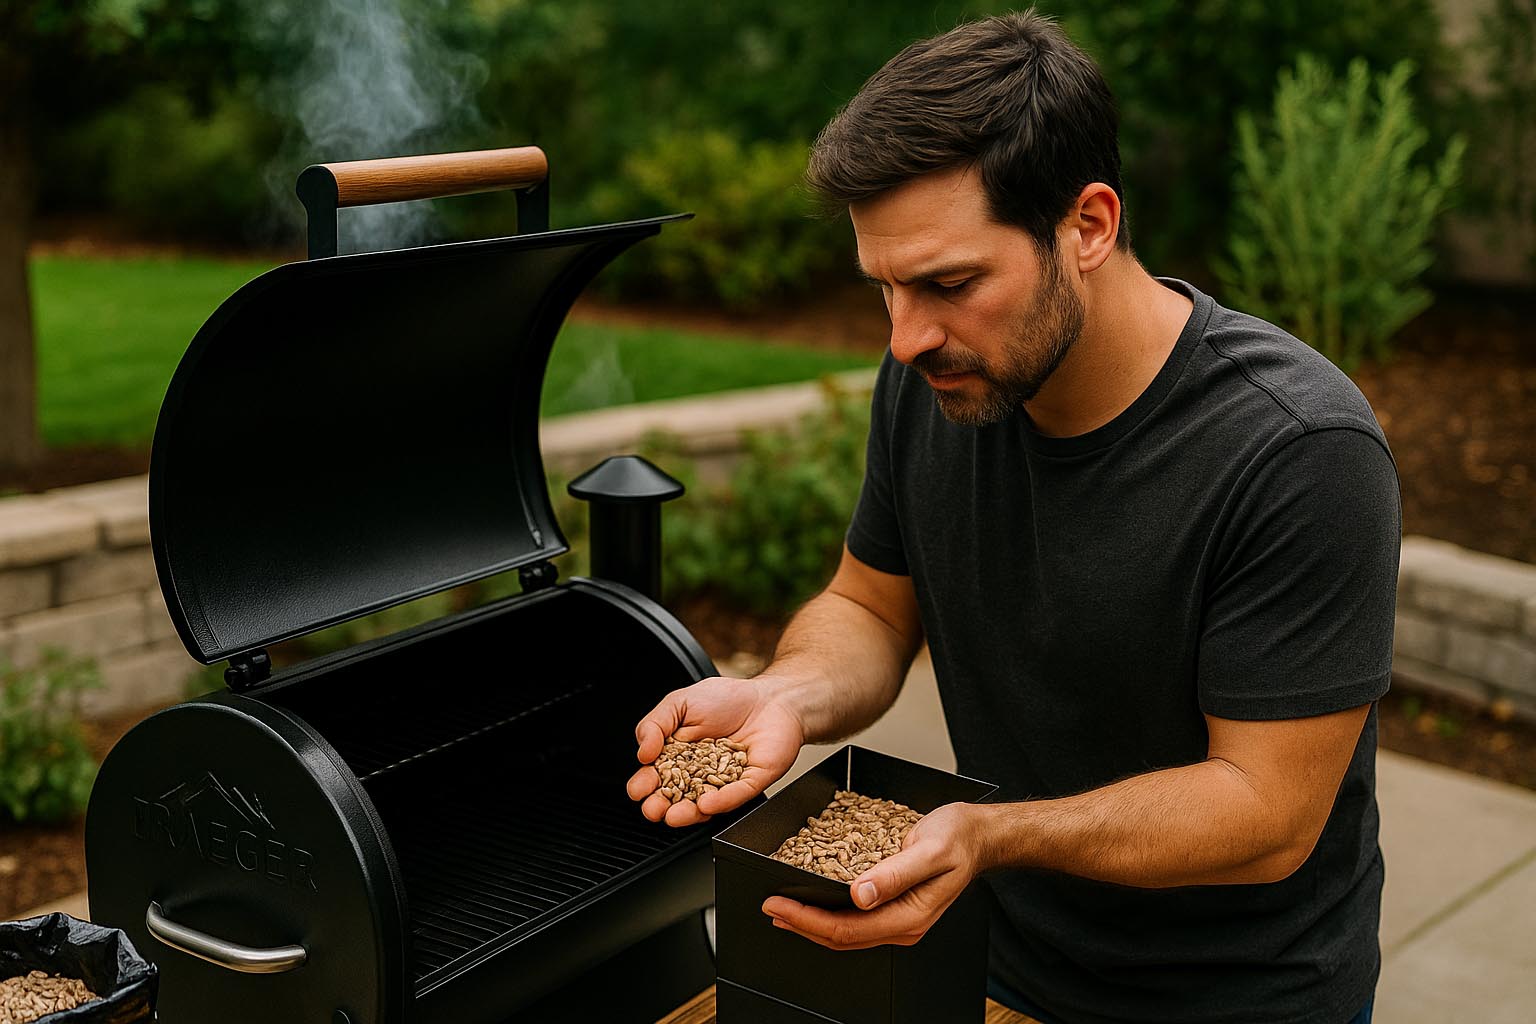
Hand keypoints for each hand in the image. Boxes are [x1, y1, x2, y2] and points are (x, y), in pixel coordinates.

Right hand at [627, 675, 804, 826]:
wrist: (770, 697)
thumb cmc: (727, 699)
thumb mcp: (680, 702)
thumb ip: (655, 724)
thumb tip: (642, 752)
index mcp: (678, 756)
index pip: (656, 777)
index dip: (644, 785)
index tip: (639, 788)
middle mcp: (699, 774)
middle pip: (675, 797)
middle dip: (660, 806)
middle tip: (653, 808)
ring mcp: (724, 782)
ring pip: (703, 804)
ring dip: (687, 813)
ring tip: (674, 815)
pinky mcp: (750, 783)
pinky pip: (735, 795)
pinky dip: (721, 800)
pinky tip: (706, 803)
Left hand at [762, 802, 988, 949]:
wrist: (977, 835)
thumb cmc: (957, 838)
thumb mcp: (928, 849)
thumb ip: (895, 873)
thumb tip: (861, 895)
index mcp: (909, 916)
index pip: (847, 929)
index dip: (807, 920)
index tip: (779, 905)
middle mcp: (902, 925)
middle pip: (841, 937)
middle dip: (801, 925)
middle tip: (770, 907)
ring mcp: (898, 919)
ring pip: (845, 933)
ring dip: (811, 923)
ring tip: (783, 909)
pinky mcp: (894, 907)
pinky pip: (855, 919)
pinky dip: (827, 913)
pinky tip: (813, 902)